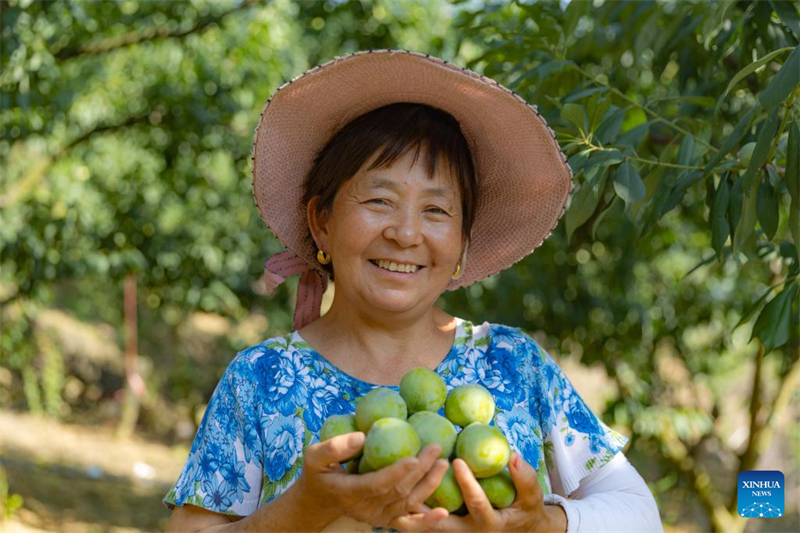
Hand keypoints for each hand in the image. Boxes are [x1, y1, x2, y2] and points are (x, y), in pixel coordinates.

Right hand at [296, 431, 451, 527]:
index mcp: (350, 491)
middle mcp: (366, 508)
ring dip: (429, 485)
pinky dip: (426, 521)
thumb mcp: (314, 456)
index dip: (396, 473)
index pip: (377, 484)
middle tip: (435, 449)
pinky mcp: (386, 520)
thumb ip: (334, 447)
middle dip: (420, 470)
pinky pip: (408, 524)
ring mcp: (378, 517)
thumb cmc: (318, 473)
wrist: (320, 501)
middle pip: (398, 490)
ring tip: (443, 464)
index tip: (414, 457)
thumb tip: (362, 437)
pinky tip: (443, 513)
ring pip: (408, 504)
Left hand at [390, 452, 565, 531]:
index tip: (456, 460)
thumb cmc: (526, 510)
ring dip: (412, 519)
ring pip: (431, 529)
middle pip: (443, 525)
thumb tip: (512, 455)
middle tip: (405, 499)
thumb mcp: (532, 497)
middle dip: (423, 514)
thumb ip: (525, 478)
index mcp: (490, 523)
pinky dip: (413, 518)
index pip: (476, 503)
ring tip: (390, 506)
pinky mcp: (449, 532)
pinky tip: (394, 505)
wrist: (521, 531)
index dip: (467, 483)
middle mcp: (470, 532)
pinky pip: (429, 527)